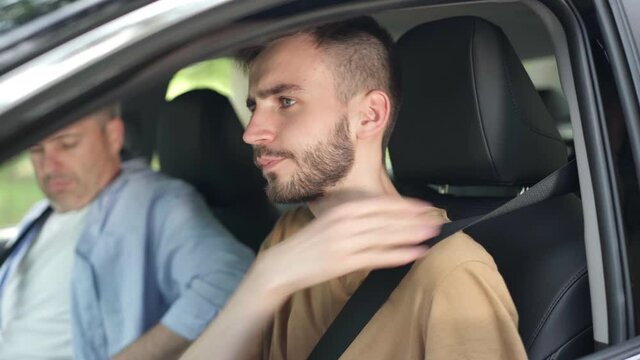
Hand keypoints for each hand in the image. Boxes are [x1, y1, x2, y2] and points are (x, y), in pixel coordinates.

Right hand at [248, 196, 445, 307]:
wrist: (283, 265)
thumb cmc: (308, 243)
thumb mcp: (328, 220)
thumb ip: (352, 216)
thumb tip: (381, 215)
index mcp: (342, 209)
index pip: (381, 204)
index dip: (405, 205)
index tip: (424, 206)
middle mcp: (345, 222)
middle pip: (388, 218)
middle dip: (415, 219)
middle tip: (438, 219)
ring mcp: (345, 242)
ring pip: (386, 236)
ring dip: (412, 234)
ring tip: (432, 234)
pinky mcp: (345, 262)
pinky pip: (378, 257)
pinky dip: (398, 254)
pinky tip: (415, 253)